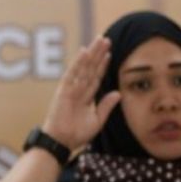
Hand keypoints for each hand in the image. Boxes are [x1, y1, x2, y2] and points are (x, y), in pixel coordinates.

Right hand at [40, 36, 120, 151]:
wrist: (62, 142)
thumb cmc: (77, 134)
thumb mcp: (97, 120)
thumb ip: (106, 106)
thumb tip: (118, 93)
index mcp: (85, 96)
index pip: (96, 77)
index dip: (103, 65)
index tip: (109, 53)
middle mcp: (78, 89)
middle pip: (91, 68)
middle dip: (98, 54)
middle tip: (106, 39)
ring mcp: (71, 88)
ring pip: (84, 67)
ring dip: (92, 53)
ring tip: (100, 40)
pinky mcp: (64, 90)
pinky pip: (72, 73)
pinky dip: (78, 62)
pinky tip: (84, 51)